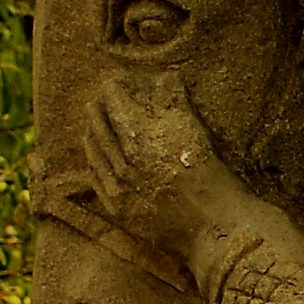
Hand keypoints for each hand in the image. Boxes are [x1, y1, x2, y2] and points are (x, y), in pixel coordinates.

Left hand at [83, 74, 240, 262]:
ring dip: (91, 136)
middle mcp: (122, 159)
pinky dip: (93, 164)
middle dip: (98, 111)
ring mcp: (117, 185)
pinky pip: (96, 180)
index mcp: (140, 137)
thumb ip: (176, 104)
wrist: (213, 224)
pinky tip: (94, 159)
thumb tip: (166, 78)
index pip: (115, 104)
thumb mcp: (196, 133)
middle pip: (100, 127)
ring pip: (95, 154)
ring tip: (90, 125)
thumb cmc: (212, 176)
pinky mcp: (119, 208)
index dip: (113, 91)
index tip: (113, 83)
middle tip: (95, 101)